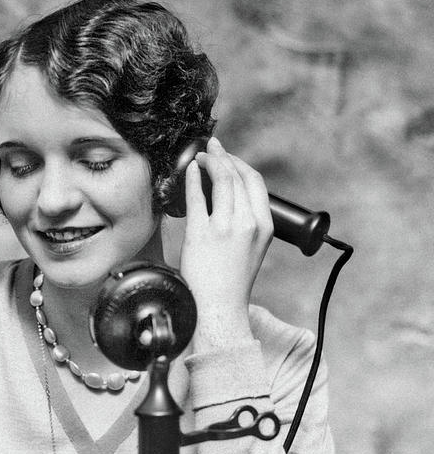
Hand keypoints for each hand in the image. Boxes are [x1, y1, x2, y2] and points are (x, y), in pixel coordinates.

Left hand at [179, 137, 272, 347]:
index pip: (255, 182)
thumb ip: (249, 222)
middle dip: (223, 156)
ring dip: (209, 162)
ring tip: (200, 156)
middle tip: (211, 147)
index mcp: (264, 225)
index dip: (240, 164)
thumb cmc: (232, 281)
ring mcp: (224, 228)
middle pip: (237, 176)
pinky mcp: (201, 234)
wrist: (219, 306)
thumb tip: (233, 197)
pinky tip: (189, 172)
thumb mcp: (253, 248)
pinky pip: (196, 197)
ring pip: (219, 181)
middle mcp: (248, 223)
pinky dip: (192, 179)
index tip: (228, 157)